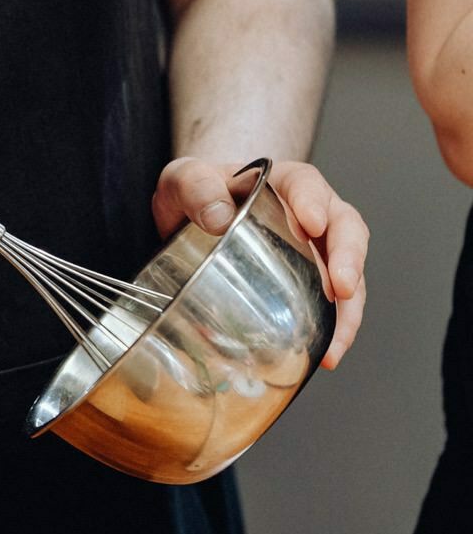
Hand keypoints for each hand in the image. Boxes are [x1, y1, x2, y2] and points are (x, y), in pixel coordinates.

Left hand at [150, 157, 367, 368]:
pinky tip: (326, 354)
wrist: (195, 218)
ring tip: (336, 341)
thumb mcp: (184, 180)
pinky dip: (334, 330)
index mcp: (283, 182)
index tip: (312, 224)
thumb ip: (195, 187)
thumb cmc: (198, 192)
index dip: (314, 203)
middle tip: (341, 287)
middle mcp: (310, 213)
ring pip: (348, 273)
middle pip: (345, 229)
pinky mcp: (311, 283)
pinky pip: (334, 304)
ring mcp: (315, 250)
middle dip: (349, 260)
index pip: (307, 185)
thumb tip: (217, 216)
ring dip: (348, 309)